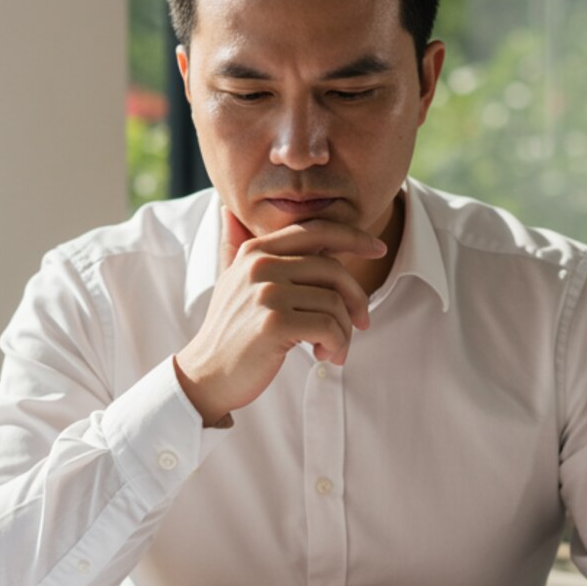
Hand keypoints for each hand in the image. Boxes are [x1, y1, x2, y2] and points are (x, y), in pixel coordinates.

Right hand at [174, 210, 385, 423]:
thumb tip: (227, 211)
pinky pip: (329, 327)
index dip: (353, 236)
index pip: (316, 230)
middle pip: (333, 269)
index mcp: (256, 251)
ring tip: (333, 349)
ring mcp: (266, 293)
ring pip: (335, 303)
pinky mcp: (274, 324)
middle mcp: (260, 265)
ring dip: (344, 332)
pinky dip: (336, 345)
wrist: (208, 374)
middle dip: (356, 300)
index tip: (378, 249)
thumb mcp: (230, 281)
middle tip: (360, 324)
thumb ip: (236, 245)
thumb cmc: (229, 330)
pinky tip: (324, 356)